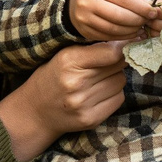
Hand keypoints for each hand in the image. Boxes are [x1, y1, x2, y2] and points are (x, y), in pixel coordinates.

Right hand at [0, 42, 127, 159]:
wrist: (35, 112)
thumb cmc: (52, 77)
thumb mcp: (64, 55)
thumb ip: (92, 47)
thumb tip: (126, 42)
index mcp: (68, 61)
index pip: (111, 52)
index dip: (121, 47)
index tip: (122, 46)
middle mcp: (76, 83)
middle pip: (118, 66)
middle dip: (115, 62)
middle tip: (103, 65)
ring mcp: (83, 104)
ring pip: (121, 82)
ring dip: (115, 78)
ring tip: (98, 80)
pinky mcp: (90, 119)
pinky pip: (119, 99)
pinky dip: (114, 94)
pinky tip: (98, 94)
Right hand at [68, 0, 157, 41]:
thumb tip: (150, 8)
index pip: (124, 0)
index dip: (141, 8)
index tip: (153, 12)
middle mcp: (87, 3)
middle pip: (119, 16)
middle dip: (138, 20)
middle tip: (148, 21)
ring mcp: (84, 19)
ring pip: (114, 29)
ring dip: (132, 30)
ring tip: (141, 27)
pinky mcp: (84, 31)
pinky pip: (107, 37)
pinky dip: (122, 37)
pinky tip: (131, 33)